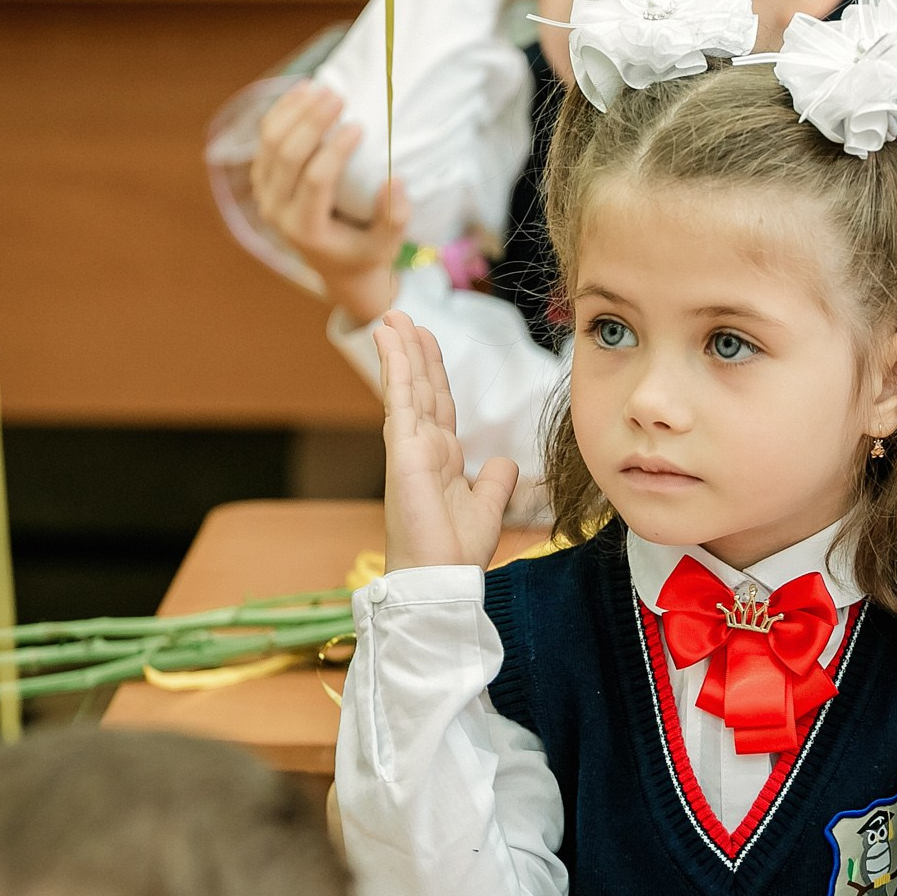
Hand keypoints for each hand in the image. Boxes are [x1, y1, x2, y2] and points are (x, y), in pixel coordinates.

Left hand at [253, 82, 410, 326]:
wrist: (335, 266)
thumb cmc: (367, 252)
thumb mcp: (388, 244)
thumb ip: (395, 217)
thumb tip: (395, 179)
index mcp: (305, 229)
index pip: (315, 180)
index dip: (335, 150)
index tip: (359, 126)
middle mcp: (276, 211)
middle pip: (286, 155)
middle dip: (312, 121)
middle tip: (338, 96)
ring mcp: (264, 193)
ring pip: (269, 142)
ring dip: (294, 111)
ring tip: (320, 87)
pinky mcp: (262, 178)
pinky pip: (266, 139)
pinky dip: (282, 112)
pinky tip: (302, 90)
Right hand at [378, 311, 518, 571]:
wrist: (440, 577)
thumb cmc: (457, 550)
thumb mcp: (488, 506)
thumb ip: (495, 480)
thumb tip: (504, 461)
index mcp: (441, 458)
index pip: (438, 404)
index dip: (433, 372)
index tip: (427, 342)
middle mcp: (422, 447)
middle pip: (420, 388)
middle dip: (413, 352)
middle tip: (403, 318)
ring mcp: (409, 446)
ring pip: (407, 386)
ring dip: (400, 350)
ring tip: (392, 319)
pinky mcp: (403, 449)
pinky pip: (401, 399)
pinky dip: (397, 367)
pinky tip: (391, 341)